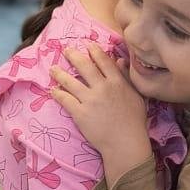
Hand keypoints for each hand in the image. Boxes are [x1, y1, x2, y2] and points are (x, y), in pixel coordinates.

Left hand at [50, 43, 149, 181]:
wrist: (125, 144)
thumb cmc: (135, 122)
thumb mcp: (137, 96)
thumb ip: (127, 77)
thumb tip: (120, 60)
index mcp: (117, 82)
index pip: (103, 61)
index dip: (94, 51)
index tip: (88, 45)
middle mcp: (102, 88)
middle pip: (84, 66)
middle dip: (73, 56)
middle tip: (66, 50)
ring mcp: (89, 100)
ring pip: (70, 82)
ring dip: (60, 73)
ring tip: (53, 69)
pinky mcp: (80, 113)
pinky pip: (65, 100)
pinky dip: (58, 94)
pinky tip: (53, 90)